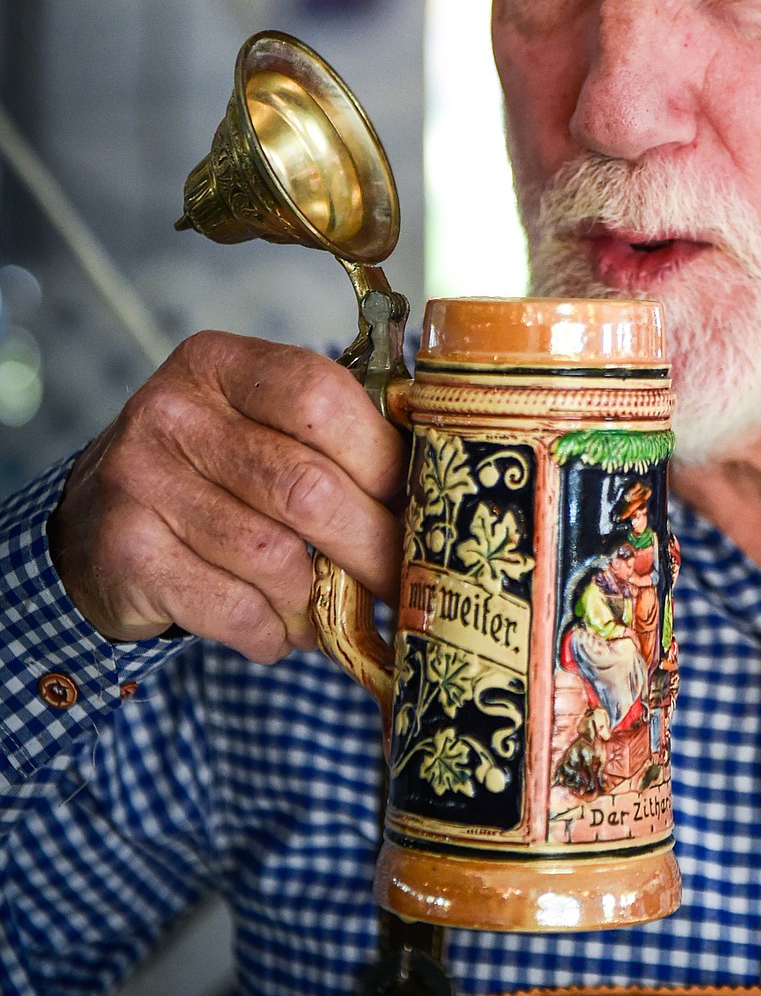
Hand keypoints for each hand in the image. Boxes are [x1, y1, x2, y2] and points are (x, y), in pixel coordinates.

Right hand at [49, 332, 404, 663]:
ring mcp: (140, 480)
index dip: (381, 458)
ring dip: (315, 599)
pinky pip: (234, 607)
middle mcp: (172, 411)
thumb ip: (330, 435)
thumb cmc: (207, 473)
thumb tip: (433, 480)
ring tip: (327, 610)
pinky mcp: (127, 553)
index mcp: (220, 363)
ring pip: (273, 557)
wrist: (92, 527)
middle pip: (304, 486)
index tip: (416, 504)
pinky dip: (272, 632)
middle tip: (399, 580)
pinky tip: (278, 630)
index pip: (320, 396)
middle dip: (369, 545)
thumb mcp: (254, 425)